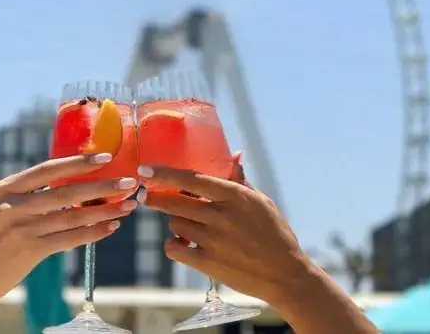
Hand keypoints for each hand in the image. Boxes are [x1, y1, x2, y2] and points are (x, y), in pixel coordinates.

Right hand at [0, 153, 138, 306]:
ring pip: (73, 216)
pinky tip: (111, 227)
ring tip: (128, 205)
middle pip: (67, 192)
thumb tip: (79, 182)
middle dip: (102, 187)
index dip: (78, 163)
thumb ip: (34, 194)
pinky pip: (70, 239)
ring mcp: (22, 228)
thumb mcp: (7, 207)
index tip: (106, 158)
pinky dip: (93, 233)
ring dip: (105, 211)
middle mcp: (13, 205)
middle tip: (129, 182)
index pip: (49, 169)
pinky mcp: (30, 250)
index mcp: (8, 187)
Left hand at [138, 153, 310, 304]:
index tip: (144, 169)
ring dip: (175, 222)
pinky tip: (183, 244)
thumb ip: (240, 179)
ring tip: (186, 224)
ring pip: (175, 223)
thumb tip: (235, 154)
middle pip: (175, 202)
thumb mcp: (261, 201)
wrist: (285, 275)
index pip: (191, 179)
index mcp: (234, 196)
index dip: (164, 174)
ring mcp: (213, 240)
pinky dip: (173, 245)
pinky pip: (174, 249)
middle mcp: (221, 216)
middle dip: (155, 198)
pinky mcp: (208, 263)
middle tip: (147, 197)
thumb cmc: (274, 233)